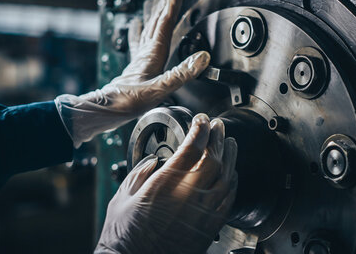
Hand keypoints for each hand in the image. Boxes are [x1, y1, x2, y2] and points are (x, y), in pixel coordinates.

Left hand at [55, 0, 210, 146]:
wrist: (106, 111)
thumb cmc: (129, 102)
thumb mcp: (159, 90)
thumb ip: (181, 74)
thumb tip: (202, 57)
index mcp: (153, 55)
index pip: (166, 22)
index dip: (172, 2)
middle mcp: (146, 53)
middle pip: (157, 20)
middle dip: (165, 0)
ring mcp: (140, 59)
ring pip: (149, 28)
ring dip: (155, 11)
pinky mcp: (135, 67)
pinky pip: (140, 42)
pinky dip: (141, 30)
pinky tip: (137, 26)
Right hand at [95, 114, 237, 253]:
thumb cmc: (124, 236)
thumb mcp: (122, 197)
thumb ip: (139, 174)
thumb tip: (152, 161)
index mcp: (164, 184)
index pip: (191, 148)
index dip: (200, 129)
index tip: (201, 119)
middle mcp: (187, 195)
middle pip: (213, 158)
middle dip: (218, 138)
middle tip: (219, 126)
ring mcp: (202, 212)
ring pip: (226, 177)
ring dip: (230, 157)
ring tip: (230, 143)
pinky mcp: (209, 227)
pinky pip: (229, 200)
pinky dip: (233, 183)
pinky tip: (232, 175)